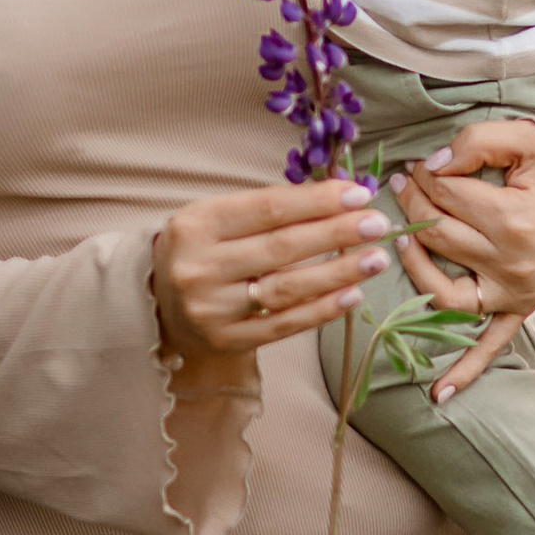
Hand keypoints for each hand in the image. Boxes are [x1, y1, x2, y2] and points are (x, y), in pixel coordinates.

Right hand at [152, 178, 390, 375]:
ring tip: (376, 259)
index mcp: (198, 225)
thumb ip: (269, 209)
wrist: (157, 302)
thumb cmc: (202, 249)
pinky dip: (322, 310)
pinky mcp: (226, 341)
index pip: (268, 208)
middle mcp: (200, 267)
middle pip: (281, 248)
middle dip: (337, 233)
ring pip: (287, 289)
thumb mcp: (218, 217)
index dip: (317, 201)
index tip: (359, 193)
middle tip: (378, 223)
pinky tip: (353, 294)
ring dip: (338, 273)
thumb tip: (340, 197)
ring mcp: (212, 309)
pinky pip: (283, 326)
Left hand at [390, 118, 534, 401]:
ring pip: (445, 291)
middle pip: (437, 236)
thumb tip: (433, 167)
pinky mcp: (521, 308)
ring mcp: (515, 293)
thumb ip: (478, 143)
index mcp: (512, 221)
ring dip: (414, 267)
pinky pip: (491, 346)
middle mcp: (511, 264)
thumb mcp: (530, 138)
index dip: (422, 175)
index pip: (444, 197)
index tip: (418, 163)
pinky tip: (437, 396)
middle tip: (404, 184)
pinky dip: (465, 371)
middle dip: (413, 205)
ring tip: (401, 241)